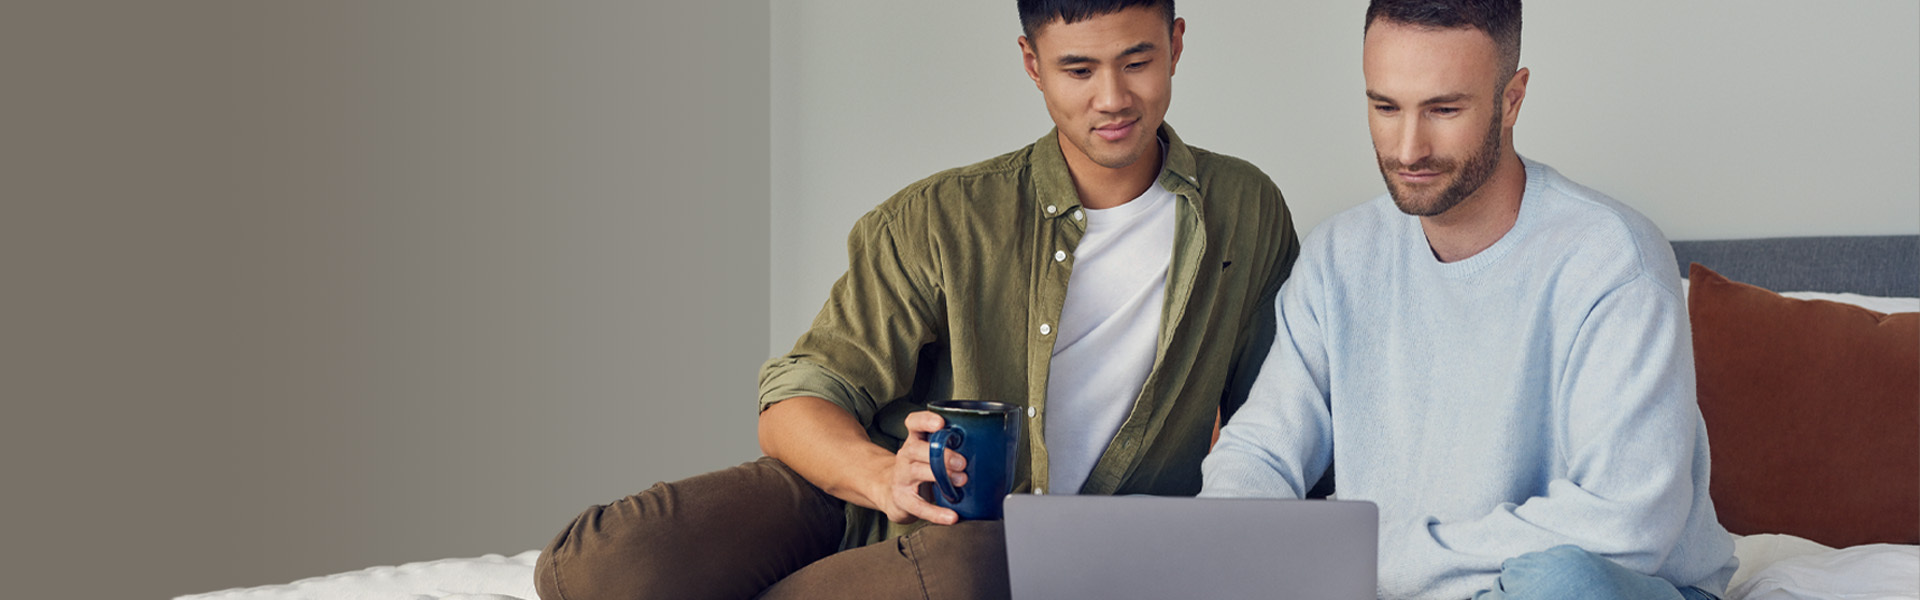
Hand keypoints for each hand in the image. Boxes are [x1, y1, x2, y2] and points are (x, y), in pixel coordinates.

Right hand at [875, 410, 967, 524]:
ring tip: (961, 481)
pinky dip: (936, 513)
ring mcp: (902, 477)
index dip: (925, 420)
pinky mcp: (902, 499)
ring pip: (916, 472)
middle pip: (916, 449)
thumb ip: (950, 449)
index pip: (914, 423)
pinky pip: (919, 506)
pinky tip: (951, 517)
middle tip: (962, 462)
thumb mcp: (929, 454)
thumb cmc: (919, 469)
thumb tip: (987, 452)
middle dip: (941, 454)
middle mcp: (906, 456)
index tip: (940, 423)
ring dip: (941, 477)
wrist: (890, 492)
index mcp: (915, 440)